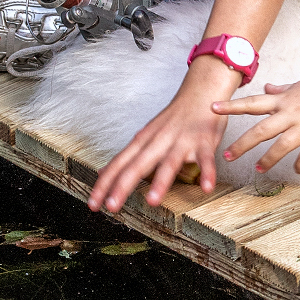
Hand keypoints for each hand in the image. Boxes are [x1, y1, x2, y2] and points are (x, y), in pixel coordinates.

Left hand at [87, 60, 244, 212]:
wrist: (200, 92)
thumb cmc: (173, 119)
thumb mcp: (145, 136)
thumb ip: (127, 157)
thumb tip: (103, 173)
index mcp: (143, 142)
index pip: (118, 164)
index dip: (104, 184)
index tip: (93, 204)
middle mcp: (158, 142)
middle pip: (137, 165)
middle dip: (123, 186)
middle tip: (112, 206)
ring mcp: (181, 142)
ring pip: (169, 163)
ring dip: (160, 181)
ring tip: (152, 200)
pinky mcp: (203, 142)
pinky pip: (205, 159)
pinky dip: (207, 172)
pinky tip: (205, 187)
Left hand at [219, 65, 299, 180]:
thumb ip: (281, 89)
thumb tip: (266, 86)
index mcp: (285, 100)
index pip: (252, 103)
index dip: (231, 106)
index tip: (212, 108)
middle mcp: (292, 113)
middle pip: (261, 130)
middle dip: (242, 144)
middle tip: (227, 156)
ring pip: (281, 146)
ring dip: (268, 160)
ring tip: (259, 169)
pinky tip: (297, 169)